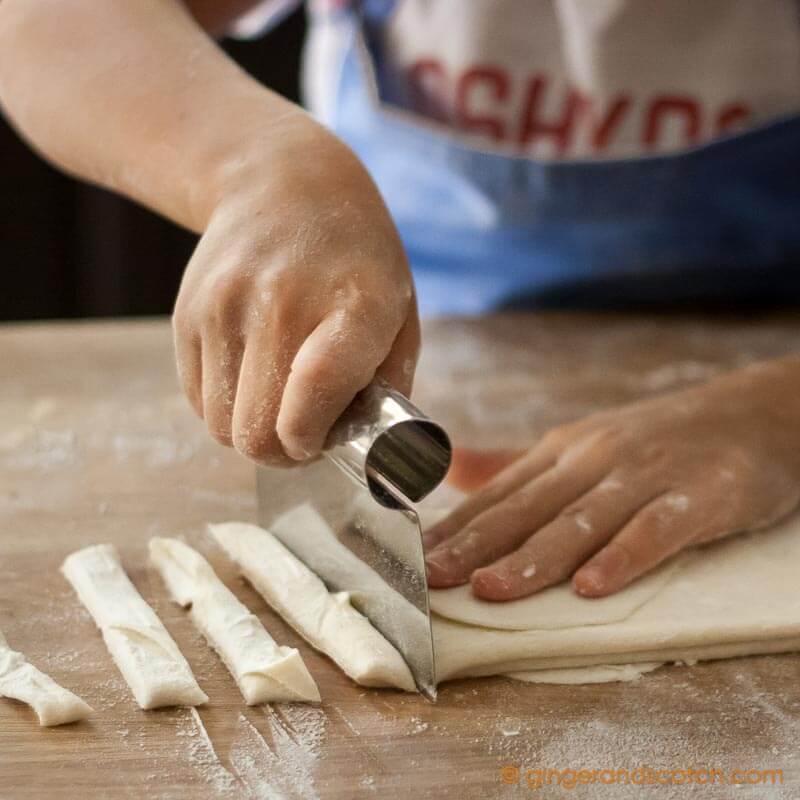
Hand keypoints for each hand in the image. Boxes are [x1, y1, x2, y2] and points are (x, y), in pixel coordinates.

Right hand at [172, 116, 418, 463]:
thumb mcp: (400, 310)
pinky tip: (253, 375)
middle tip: (303, 432)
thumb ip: (389, 385)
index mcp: (353, 305)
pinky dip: (226, 407)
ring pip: (222, 428)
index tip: (318, 440)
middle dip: (282, 451)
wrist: (281, 182)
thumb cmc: (356, 259)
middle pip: (256, 432)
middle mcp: (280, 304)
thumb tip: (362, 450)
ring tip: (279, 402)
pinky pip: (198, 402)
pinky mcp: (186, 315)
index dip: (311, 438)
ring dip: (252, 431)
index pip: (315, 391)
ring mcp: (224, 308)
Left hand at [424, 356, 799, 599]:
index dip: (456, 529)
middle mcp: (594, 459)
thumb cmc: (655, 439)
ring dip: (535, 557)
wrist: (753, 413)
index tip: (412, 560)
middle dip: (476, 545)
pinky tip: (592, 588)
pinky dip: (624, 556)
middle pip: (528, 508)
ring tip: (492, 590)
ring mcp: (645, 474)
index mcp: (561, 451)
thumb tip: (450, 468)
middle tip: (433, 579)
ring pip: (582, 520)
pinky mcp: (701, 493)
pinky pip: (657, 529)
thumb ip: (516, 464)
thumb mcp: (580, 445)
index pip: (498, 495)